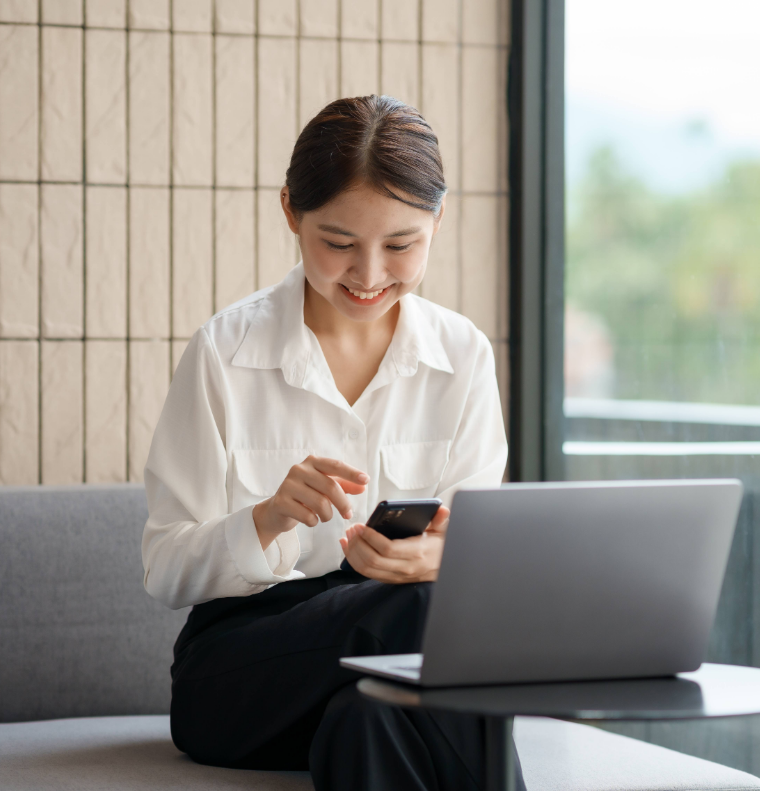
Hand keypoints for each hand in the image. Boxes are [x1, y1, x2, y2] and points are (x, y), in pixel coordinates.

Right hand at [253, 456, 368, 549]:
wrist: (278, 510)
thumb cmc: (305, 496)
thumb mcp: (325, 489)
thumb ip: (343, 486)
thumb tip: (363, 487)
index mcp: (312, 462)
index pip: (335, 465)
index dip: (351, 473)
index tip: (366, 480)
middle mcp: (299, 469)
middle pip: (330, 486)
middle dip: (343, 503)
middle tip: (348, 514)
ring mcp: (288, 485)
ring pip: (320, 503)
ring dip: (327, 515)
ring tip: (325, 517)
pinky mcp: (281, 502)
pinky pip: (307, 516)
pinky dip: (314, 522)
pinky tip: (311, 520)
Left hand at [339, 506, 450, 583]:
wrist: (443, 570)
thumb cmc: (440, 548)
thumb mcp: (442, 532)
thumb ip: (440, 521)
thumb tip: (442, 510)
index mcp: (416, 553)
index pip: (388, 549)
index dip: (371, 538)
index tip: (361, 526)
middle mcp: (405, 568)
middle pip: (373, 560)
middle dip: (358, 544)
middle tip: (352, 528)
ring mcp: (396, 576)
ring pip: (366, 569)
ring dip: (353, 552)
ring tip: (348, 536)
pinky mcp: (389, 579)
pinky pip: (367, 573)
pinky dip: (354, 561)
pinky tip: (349, 547)